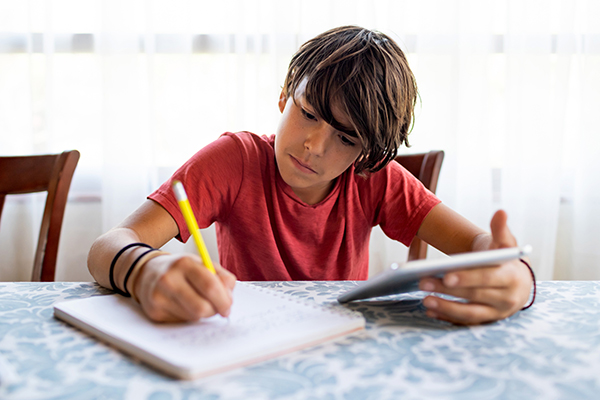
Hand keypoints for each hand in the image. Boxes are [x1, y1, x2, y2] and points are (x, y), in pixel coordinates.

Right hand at [133, 253, 236, 321]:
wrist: (147, 272)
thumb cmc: (181, 269)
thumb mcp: (202, 264)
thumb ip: (222, 277)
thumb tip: (229, 298)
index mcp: (185, 263)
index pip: (210, 286)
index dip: (224, 300)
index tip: (228, 306)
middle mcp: (169, 279)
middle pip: (201, 307)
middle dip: (214, 311)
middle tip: (218, 309)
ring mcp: (159, 297)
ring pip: (193, 317)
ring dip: (202, 314)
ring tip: (198, 302)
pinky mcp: (154, 312)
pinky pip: (181, 322)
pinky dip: (188, 316)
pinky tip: (184, 306)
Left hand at [418, 210, 532, 324]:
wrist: (517, 281)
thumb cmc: (505, 259)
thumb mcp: (505, 243)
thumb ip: (501, 229)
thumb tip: (501, 211)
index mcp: (511, 277)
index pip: (488, 278)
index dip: (467, 277)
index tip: (446, 274)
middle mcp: (507, 298)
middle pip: (474, 295)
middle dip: (447, 290)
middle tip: (422, 282)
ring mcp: (496, 313)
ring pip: (470, 313)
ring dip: (446, 308)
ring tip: (425, 300)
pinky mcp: (486, 322)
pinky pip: (465, 323)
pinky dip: (447, 318)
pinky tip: (430, 311)